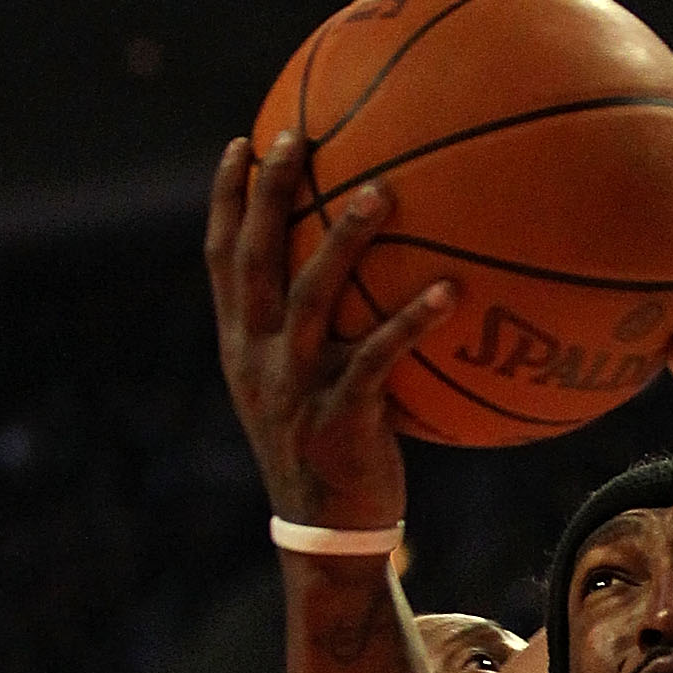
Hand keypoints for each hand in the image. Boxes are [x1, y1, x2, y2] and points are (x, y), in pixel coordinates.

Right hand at [205, 133, 455, 535]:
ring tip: (382, 191)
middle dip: (272, 193)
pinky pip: (380, 357)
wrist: (328, 534)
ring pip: (313, 296)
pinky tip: (451, 291)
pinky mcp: (341, 418)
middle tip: (298, 137)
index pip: (222, 258)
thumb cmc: (327, 451)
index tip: (244, 142)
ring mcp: (296, 388)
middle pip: (256, 259)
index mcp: (241, 346)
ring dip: (346, 239)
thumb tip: (355, 274)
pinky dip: (413, 322)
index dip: (227, 199)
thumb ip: (310, 333)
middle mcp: (258, 359)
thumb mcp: (299, 389)